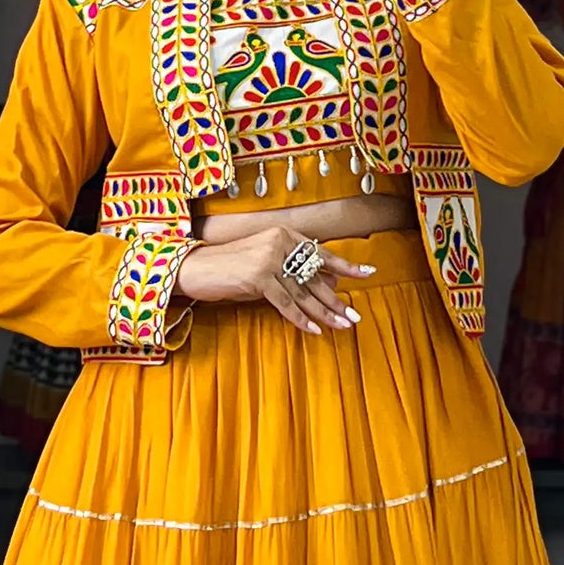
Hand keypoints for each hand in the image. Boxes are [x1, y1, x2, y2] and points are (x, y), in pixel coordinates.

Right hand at [174, 226, 372, 336]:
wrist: (196, 269)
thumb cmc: (230, 268)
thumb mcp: (265, 265)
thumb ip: (293, 271)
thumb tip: (329, 281)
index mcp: (284, 234)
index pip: (320, 253)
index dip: (345, 265)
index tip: (367, 273)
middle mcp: (279, 242)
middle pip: (314, 276)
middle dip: (335, 300)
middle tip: (354, 316)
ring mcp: (268, 259)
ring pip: (303, 292)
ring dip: (323, 312)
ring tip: (341, 325)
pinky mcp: (257, 277)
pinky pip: (285, 303)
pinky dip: (300, 318)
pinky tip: (314, 330)